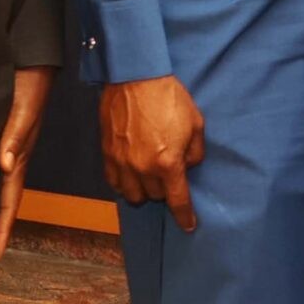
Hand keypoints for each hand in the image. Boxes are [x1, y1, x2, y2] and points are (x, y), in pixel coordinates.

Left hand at [0, 66, 54, 261]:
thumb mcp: (24, 109)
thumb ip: (14, 135)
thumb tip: (4, 166)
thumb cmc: (29, 84)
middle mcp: (11, 157)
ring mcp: (4, 148)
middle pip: (1, 200)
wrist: (32, 59)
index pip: (9, 200)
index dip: (2, 227)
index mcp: (20, 156)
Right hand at [101, 75, 204, 231]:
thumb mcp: (196, 123)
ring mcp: (121, 163)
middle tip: (171, 173)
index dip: (184, 216)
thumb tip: (189, 166)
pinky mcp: (107, 154)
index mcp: (167, 163)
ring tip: (151, 174)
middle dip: (166, 190)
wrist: (135, 78)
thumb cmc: (169, 98)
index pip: (177, 200)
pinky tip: (132, 173)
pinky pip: (115, 183)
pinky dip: (125, 183)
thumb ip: (195, 151)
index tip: (188, 226)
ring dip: (145, 190)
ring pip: (133, 194)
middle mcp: (142, 169)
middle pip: (155, 197)